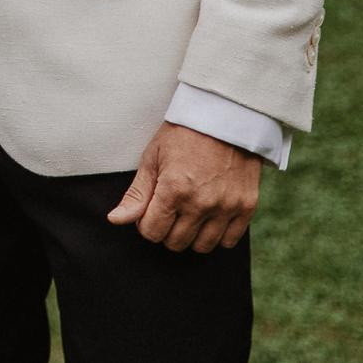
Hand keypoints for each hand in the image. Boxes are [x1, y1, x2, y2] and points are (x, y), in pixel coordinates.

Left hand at [106, 121, 261, 251]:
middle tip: (169, 209)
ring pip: (202, 247)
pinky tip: (210, 217)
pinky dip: (217, 235)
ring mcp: (226, 207)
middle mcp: (201, 203)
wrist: (225, 115)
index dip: (146, 223)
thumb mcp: (153, 157)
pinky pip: (228, 241)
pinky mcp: (246, 207)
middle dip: (166, 230)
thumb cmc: (184, 133)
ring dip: (191, 235)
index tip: (151, 209)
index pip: (152, 232)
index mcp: (174, 190)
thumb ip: (137, 193)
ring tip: (189, 213)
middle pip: (175, 243)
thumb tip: (116, 220)